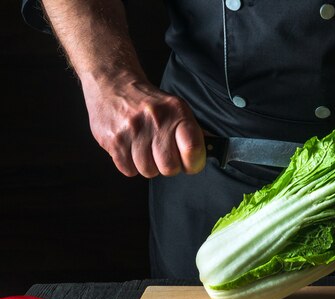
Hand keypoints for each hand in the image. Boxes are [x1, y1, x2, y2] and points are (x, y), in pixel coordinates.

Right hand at [82, 75, 204, 177]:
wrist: (113, 84)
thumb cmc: (151, 103)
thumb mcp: (177, 109)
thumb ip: (194, 132)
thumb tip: (214, 149)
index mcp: (176, 112)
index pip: (193, 149)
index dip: (194, 163)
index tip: (191, 163)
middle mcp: (155, 120)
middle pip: (169, 168)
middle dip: (169, 166)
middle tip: (164, 155)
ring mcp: (132, 130)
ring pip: (148, 171)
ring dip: (148, 165)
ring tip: (145, 148)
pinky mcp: (113, 139)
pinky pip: (128, 170)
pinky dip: (130, 165)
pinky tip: (131, 148)